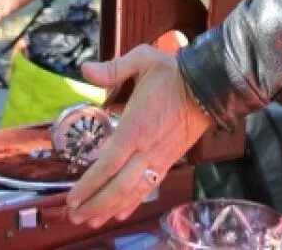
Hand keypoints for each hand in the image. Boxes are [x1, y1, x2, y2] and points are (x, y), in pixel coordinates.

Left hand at [66, 47, 211, 228]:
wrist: (210, 86)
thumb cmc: (174, 72)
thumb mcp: (143, 60)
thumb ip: (112, 68)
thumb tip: (85, 68)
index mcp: (136, 126)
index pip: (109, 163)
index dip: (89, 184)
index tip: (71, 197)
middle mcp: (146, 148)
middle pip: (118, 186)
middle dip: (95, 204)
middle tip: (74, 217)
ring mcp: (159, 158)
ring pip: (133, 192)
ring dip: (110, 208)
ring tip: (91, 221)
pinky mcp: (169, 160)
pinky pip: (149, 187)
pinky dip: (133, 202)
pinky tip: (121, 212)